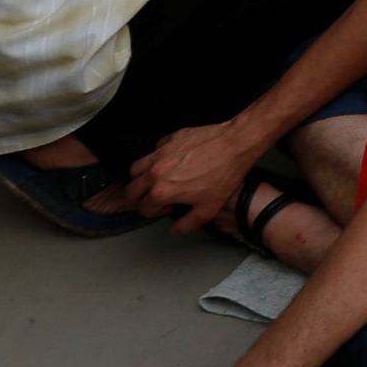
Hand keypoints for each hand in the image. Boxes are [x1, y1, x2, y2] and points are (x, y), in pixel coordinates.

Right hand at [126, 120, 257, 233]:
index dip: (156, 212)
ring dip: (142, 177)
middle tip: (157, 197)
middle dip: (141, 198)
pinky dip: (157, 157)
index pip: (144, 209)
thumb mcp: (208, 210)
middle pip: (131, 190)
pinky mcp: (170, 138)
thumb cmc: (224, 174)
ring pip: (136, 168)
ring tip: (159, 180)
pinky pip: (154, 149)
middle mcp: (156, 171)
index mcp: (162, 191)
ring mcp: (161, 152)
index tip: (169, 208)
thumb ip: (187, 224)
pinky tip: (172, 161)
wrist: (235, 144)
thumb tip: (175, 229)